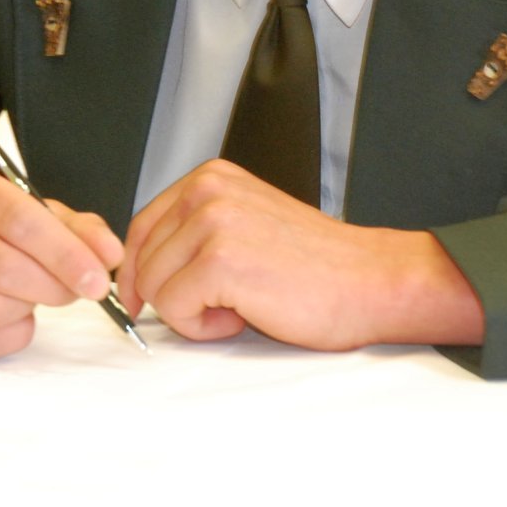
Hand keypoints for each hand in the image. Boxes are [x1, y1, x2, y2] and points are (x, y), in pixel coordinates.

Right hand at [0, 161, 122, 359]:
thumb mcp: (31, 210)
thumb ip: (75, 228)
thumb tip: (109, 254)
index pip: (18, 219)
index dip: (65, 253)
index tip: (98, 278)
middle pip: (4, 267)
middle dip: (54, 286)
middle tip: (75, 290)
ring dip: (27, 309)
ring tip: (33, 296)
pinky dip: (10, 335)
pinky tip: (14, 316)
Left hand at [116, 159, 484, 349]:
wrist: (369, 282)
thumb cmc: (315, 266)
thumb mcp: (245, 226)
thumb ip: (195, 232)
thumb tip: (140, 268)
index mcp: (211, 178)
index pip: (141, 227)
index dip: (137, 271)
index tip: (144, 300)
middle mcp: (207, 191)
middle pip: (141, 260)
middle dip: (169, 296)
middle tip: (221, 305)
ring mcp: (213, 223)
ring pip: (154, 287)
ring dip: (190, 313)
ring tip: (238, 307)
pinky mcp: (220, 261)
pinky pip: (175, 310)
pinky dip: (203, 328)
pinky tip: (243, 316)